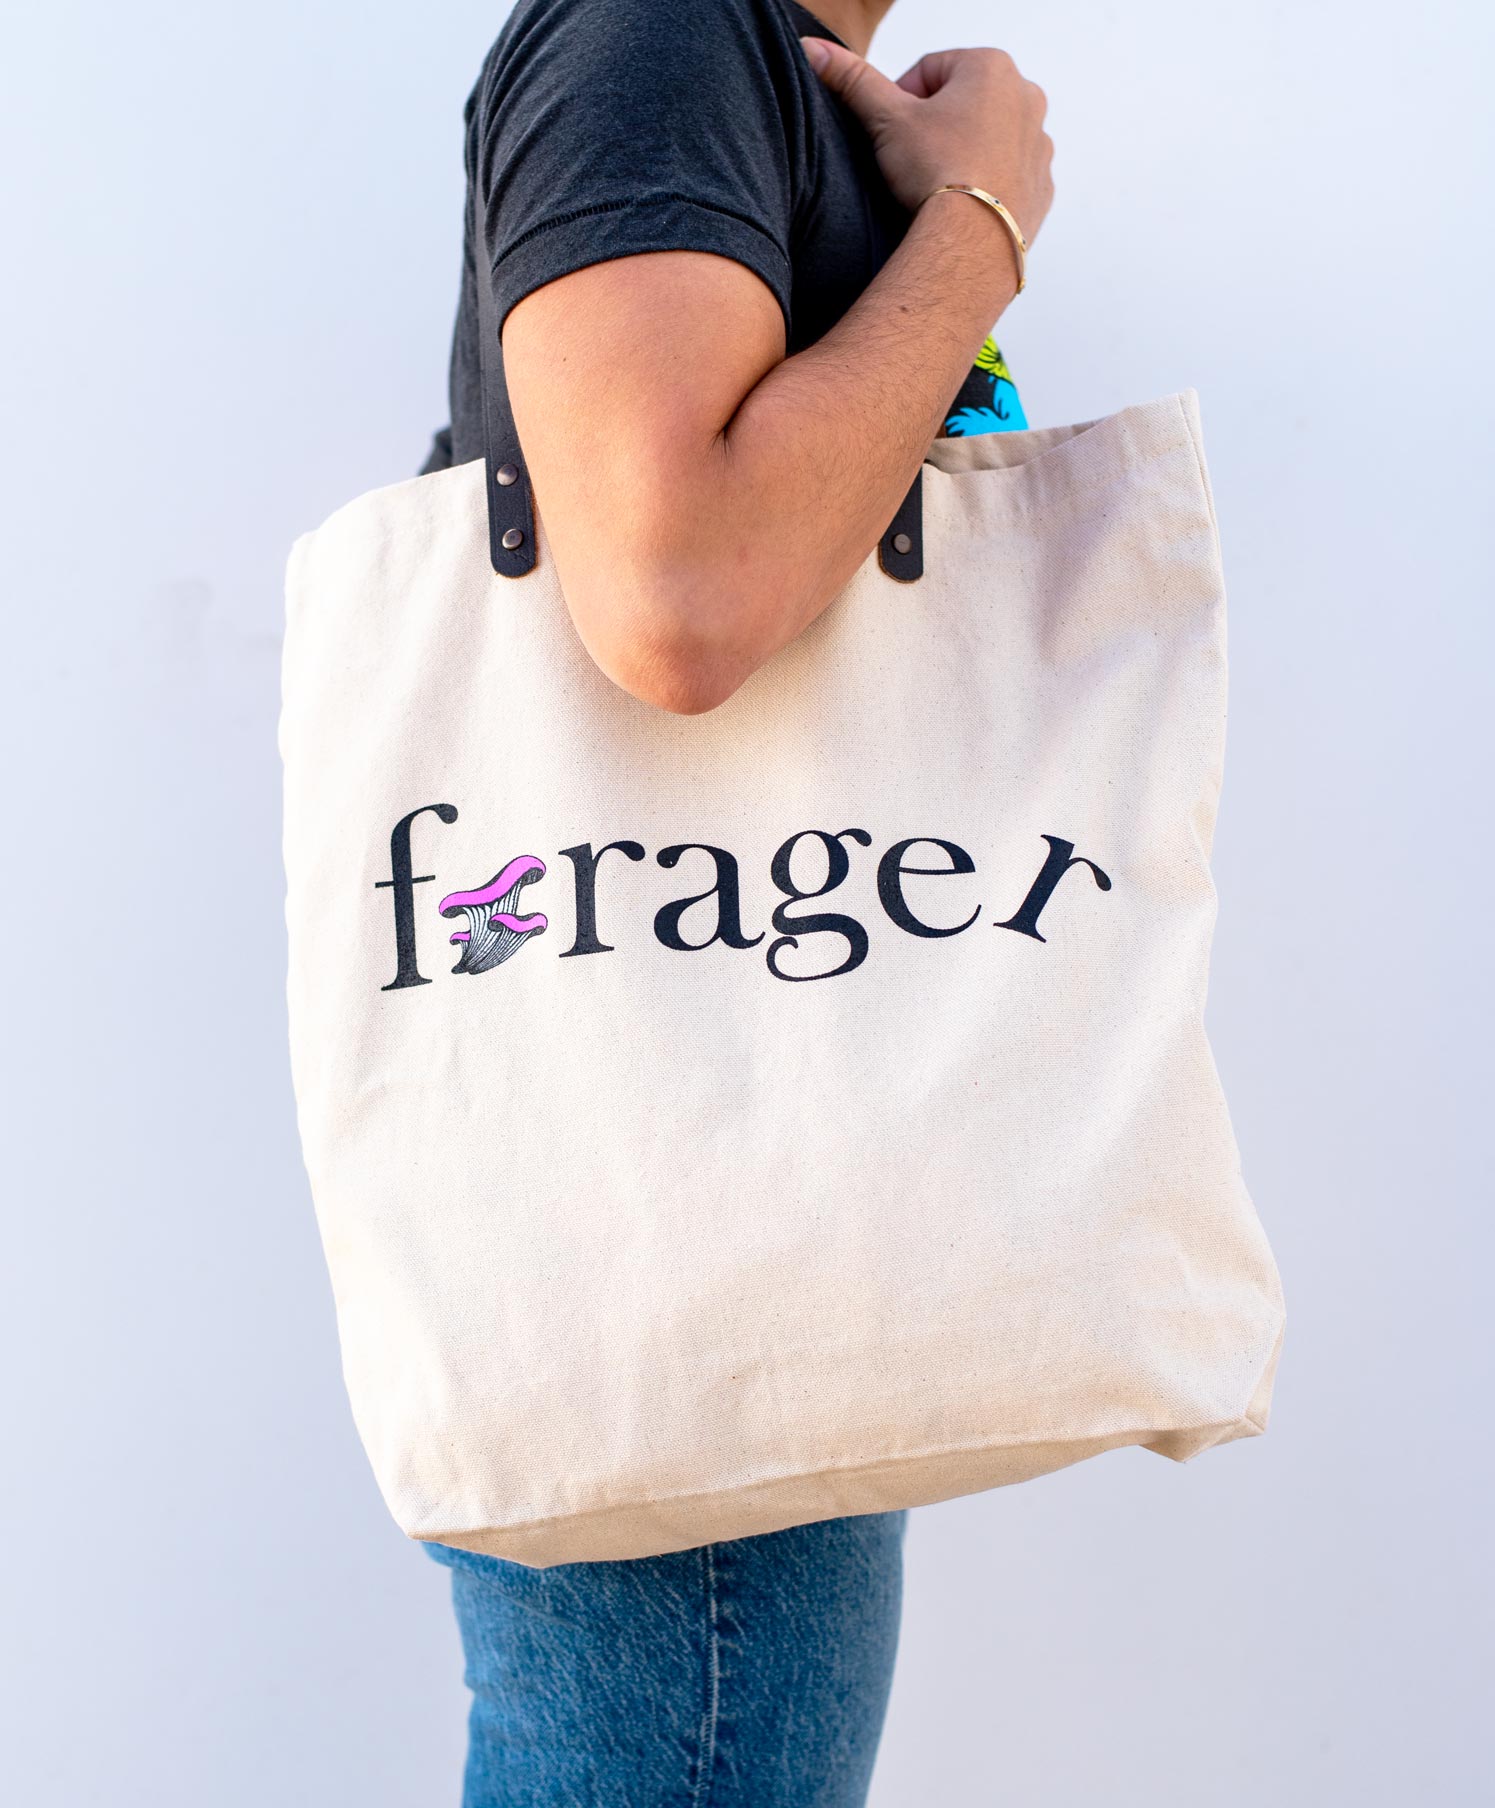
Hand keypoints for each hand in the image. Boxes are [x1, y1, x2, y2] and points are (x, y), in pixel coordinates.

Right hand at [801, 40, 1052, 244]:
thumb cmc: (934, 172)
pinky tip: (963, 205)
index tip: (894, 133)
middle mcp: (1026, 97)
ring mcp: (1039, 145)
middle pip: (963, 103)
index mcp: (991, 67)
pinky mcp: (1042, 188)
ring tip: (937, 185)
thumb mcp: (885, 119)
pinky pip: (1008, 178)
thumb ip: (852, 79)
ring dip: (963, 154)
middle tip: (913, 161)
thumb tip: (812, 49)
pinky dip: (987, 186)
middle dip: (936, 126)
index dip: (902, 101)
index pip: (931, 71)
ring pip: (988, 140)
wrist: (970, 241)